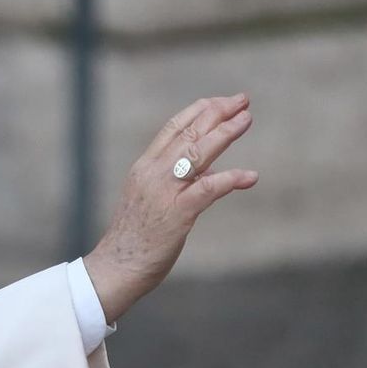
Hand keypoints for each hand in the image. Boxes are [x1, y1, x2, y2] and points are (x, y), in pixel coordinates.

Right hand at [83, 93, 258, 321]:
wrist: (116, 266)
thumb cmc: (135, 237)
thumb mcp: (151, 199)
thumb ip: (176, 181)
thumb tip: (207, 170)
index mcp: (144, 168)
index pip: (172, 128)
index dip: (199, 111)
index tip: (220, 101)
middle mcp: (152, 173)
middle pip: (188, 133)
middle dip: (217, 113)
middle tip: (243, 101)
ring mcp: (164, 192)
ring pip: (197, 153)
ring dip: (225, 134)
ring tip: (246, 120)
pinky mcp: (177, 214)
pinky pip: (207, 189)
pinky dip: (231, 179)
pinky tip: (250, 176)